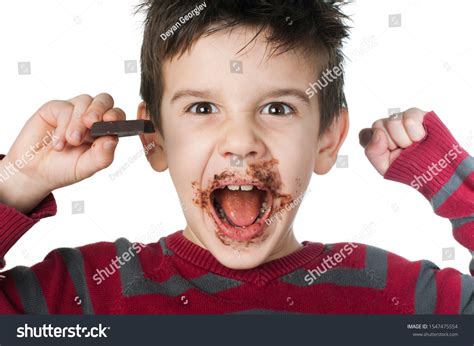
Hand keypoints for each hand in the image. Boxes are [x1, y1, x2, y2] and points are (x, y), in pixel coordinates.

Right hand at [0, 93, 124, 212]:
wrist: (34, 171)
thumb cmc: (63, 168)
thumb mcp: (86, 167)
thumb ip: (102, 156)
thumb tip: (113, 140)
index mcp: (103, 131)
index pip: (117, 116)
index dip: (116, 115)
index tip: (110, 121)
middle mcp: (91, 118)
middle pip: (104, 100)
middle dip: (99, 109)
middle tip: (91, 123)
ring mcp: (74, 112)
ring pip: (84, 101)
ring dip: (78, 123)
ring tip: (72, 142)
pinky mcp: (56, 108)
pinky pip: (65, 107)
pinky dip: (63, 126)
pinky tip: (58, 143)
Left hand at [359, 108, 426, 175]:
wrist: (435, 169)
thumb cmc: (410, 167)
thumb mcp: (386, 167)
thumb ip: (373, 151)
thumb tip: (377, 133)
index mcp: (377, 139)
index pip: (365, 134)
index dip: (376, 145)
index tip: (388, 153)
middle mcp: (387, 126)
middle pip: (378, 125)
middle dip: (392, 143)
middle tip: (404, 150)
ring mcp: (401, 118)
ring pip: (392, 120)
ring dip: (404, 138)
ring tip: (414, 144)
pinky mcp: (417, 114)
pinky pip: (410, 116)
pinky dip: (415, 132)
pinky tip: (421, 137)